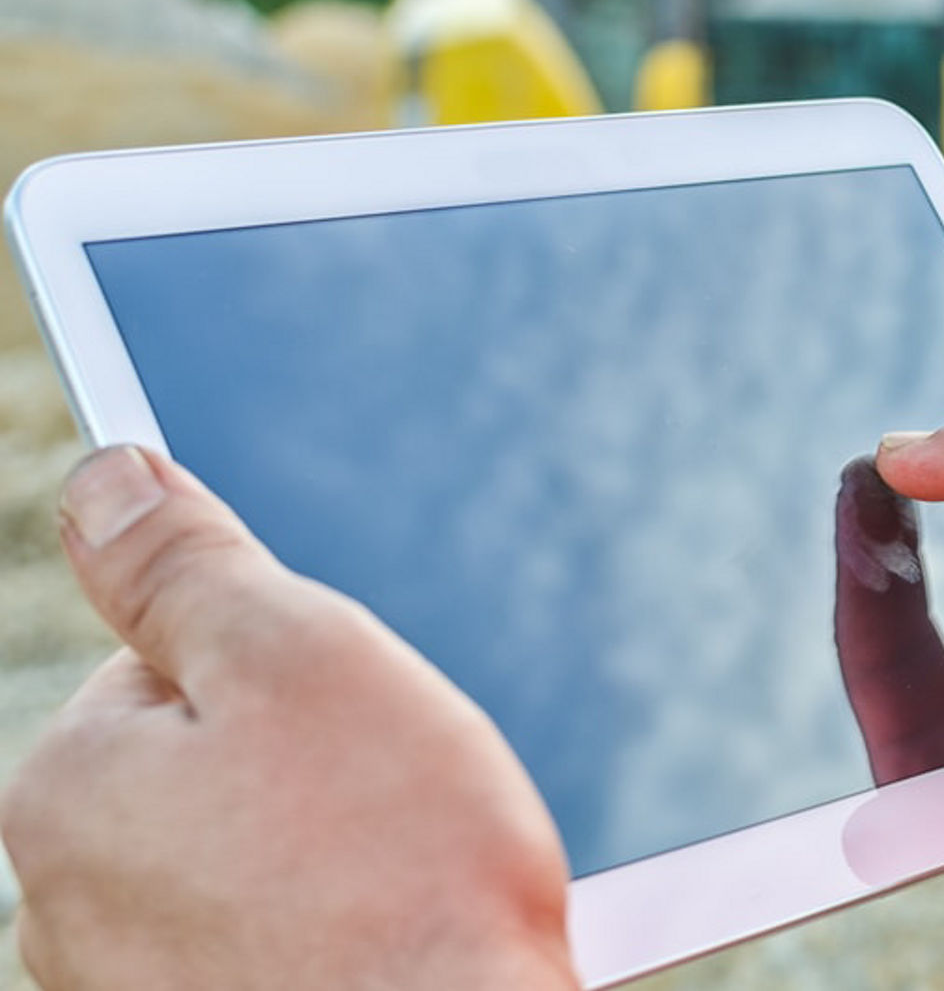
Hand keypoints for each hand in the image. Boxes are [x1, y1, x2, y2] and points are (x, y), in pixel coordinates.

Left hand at [0, 448, 578, 990]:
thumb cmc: (402, 874)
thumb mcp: (303, 659)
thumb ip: (188, 564)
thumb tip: (104, 480)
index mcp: (66, 787)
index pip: (173, 661)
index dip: (292, 668)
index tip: (358, 723)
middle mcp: (61, 905)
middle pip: (208, 766)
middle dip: (307, 767)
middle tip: (395, 805)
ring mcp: (129, 989)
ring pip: (245, 860)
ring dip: (326, 853)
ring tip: (406, 881)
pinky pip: (269, 942)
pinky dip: (331, 932)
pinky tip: (395, 941)